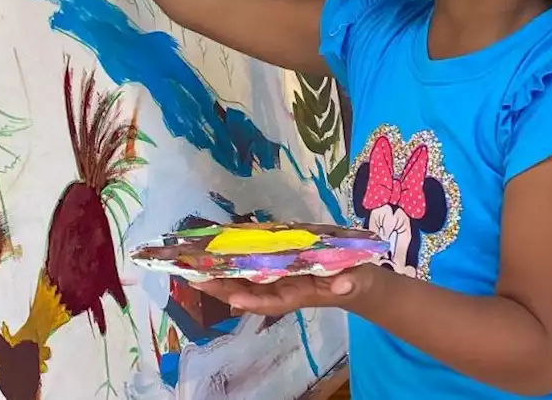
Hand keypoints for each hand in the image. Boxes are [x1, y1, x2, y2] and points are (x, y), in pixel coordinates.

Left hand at [191, 265, 380, 315]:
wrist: (355, 280)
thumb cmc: (356, 281)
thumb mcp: (357, 281)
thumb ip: (350, 283)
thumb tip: (345, 283)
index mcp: (300, 295)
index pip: (272, 302)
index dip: (252, 301)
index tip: (233, 299)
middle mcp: (283, 288)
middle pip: (248, 291)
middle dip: (222, 286)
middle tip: (194, 277)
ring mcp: (278, 278)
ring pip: (245, 279)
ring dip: (221, 274)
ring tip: (194, 266)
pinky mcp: (278, 265)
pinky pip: (252, 264)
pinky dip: (235, 257)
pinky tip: (218, 249)